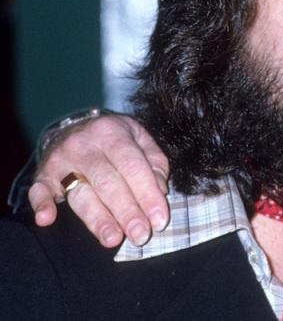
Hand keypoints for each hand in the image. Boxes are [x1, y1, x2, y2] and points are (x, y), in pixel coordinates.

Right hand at [29, 114, 170, 247]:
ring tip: (112, 239)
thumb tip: (160, 191)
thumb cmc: (114, 139)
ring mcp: (60, 160)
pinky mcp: (42, 174)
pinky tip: (47, 219)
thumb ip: (154, 163)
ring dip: (97, 218)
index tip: (160, 220)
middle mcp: (85, 145)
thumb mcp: (140, 139)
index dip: (148, 195)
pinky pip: (38, 190)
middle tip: (141, 236)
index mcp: (113, 133)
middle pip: (108, 183)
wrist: (74, 127)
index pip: (133, 167)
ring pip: (80, 193)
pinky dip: (42, 205)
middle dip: (126, 212)